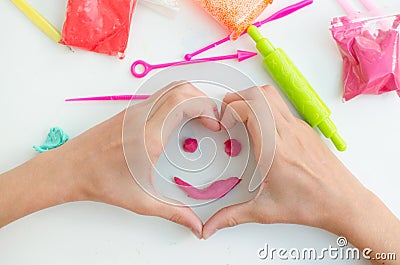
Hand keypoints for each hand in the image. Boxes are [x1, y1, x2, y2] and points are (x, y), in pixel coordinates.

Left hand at [63, 81, 219, 237]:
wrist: (69, 169)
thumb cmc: (101, 183)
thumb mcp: (142, 201)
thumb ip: (174, 212)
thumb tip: (195, 225)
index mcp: (149, 137)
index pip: (184, 103)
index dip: (207, 108)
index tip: (216, 123)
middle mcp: (142, 117)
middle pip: (181, 89)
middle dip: (204, 100)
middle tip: (212, 119)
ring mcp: (135, 111)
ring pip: (170, 88)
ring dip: (190, 97)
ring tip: (199, 117)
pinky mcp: (130, 111)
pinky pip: (159, 95)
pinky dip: (177, 99)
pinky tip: (179, 119)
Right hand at [203, 85, 368, 237]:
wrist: (344, 202)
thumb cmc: (311, 204)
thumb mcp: (266, 210)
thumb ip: (233, 216)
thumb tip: (212, 225)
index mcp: (274, 149)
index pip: (250, 109)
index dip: (230, 108)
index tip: (223, 120)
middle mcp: (288, 132)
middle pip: (260, 94)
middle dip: (238, 96)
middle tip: (228, 110)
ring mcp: (299, 128)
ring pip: (273, 96)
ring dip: (254, 98)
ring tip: (242, 114)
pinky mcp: (306, 130)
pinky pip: (282, 108)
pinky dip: (266, 108)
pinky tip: (262, 129)